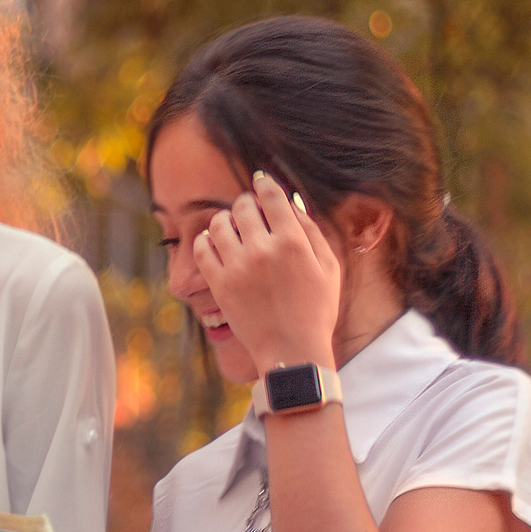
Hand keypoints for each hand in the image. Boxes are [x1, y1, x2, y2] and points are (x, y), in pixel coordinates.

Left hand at [193, 169, 343, 373]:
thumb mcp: (328, 267)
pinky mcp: (219, 284)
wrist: (292, 350)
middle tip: (250, 211)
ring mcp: (237, 267)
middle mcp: (262, 250)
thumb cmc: (316, 310)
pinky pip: (202, 248)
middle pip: (243, 206)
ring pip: (219, 223)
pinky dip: (207, 240)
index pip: (271, 197)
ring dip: (226, 220)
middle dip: (247, 204)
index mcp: (292, 243)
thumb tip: (292, 203)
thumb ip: (311, 231)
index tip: (260, 181)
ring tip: (233, 228)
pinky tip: (217, 244)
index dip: (264, 184)